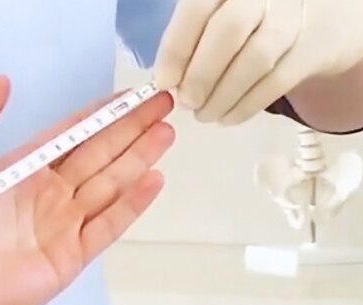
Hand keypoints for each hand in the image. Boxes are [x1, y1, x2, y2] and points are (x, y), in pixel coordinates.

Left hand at [0, 76, 174, 304]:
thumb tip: (2, 82)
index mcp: (18, 171)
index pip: (69, 136)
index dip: (100, 116)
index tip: (130, 96)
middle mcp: (43, 195)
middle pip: (97, 155)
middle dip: (130, 129)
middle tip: (164, 104)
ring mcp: (59, 226)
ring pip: (108, 184)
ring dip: (138, 158)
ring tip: (166, 132)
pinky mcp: (68, 257)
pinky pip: (107, 226)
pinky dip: (131, 204)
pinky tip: (153, 179)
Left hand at [153, 0, 362, 124]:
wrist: (315, 18)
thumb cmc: (250, 18)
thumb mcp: (219, 12)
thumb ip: (193, 36)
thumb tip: (168, 79)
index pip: (197, 10)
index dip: (177, 48)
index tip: (164, 82)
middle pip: (229, 31)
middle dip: (201, 75)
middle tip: (187, 102)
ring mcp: (295, 17)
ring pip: (256, 59)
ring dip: (223, 96)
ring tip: (205, 114)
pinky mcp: (314, 47)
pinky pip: (278, 80)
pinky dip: (248, 105)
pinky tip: (229, 117)